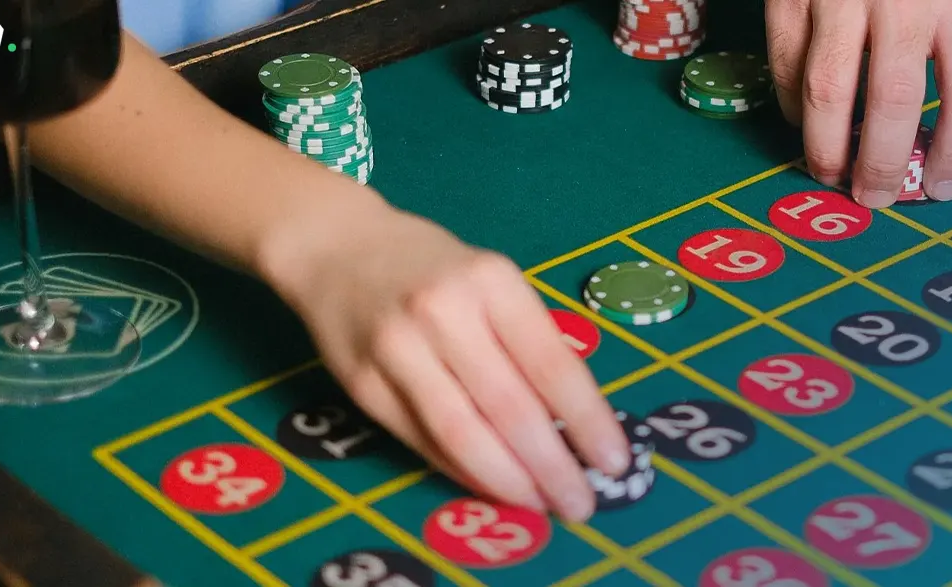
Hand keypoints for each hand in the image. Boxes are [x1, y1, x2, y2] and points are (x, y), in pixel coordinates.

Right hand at [257, 199, 629, 521]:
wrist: (336, 246)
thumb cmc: (433, 269)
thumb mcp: (491, 281)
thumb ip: (527, 341)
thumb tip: (573, 424)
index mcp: (491, 282)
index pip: (551, 364)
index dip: (587, 420)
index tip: (615, 461)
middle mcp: (443, 312)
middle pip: (509, 407)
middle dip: (552, 466)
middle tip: (581, 504)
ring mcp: (397, 349)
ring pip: (462, 432)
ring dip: (508, 480)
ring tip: (541, 504)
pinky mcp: (363, 383)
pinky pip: (422, 439)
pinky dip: (462, 470)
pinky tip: (492, 487)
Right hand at [766, 0, 951, 207]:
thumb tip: (937, 133)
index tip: (944, 188)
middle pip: (894, 105)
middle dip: (884, 167)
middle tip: (876, 199)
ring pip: (828, 92)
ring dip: (826, 148)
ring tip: (830, 174)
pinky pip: (783, 62)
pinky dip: (790, 103)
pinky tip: (803, 122)